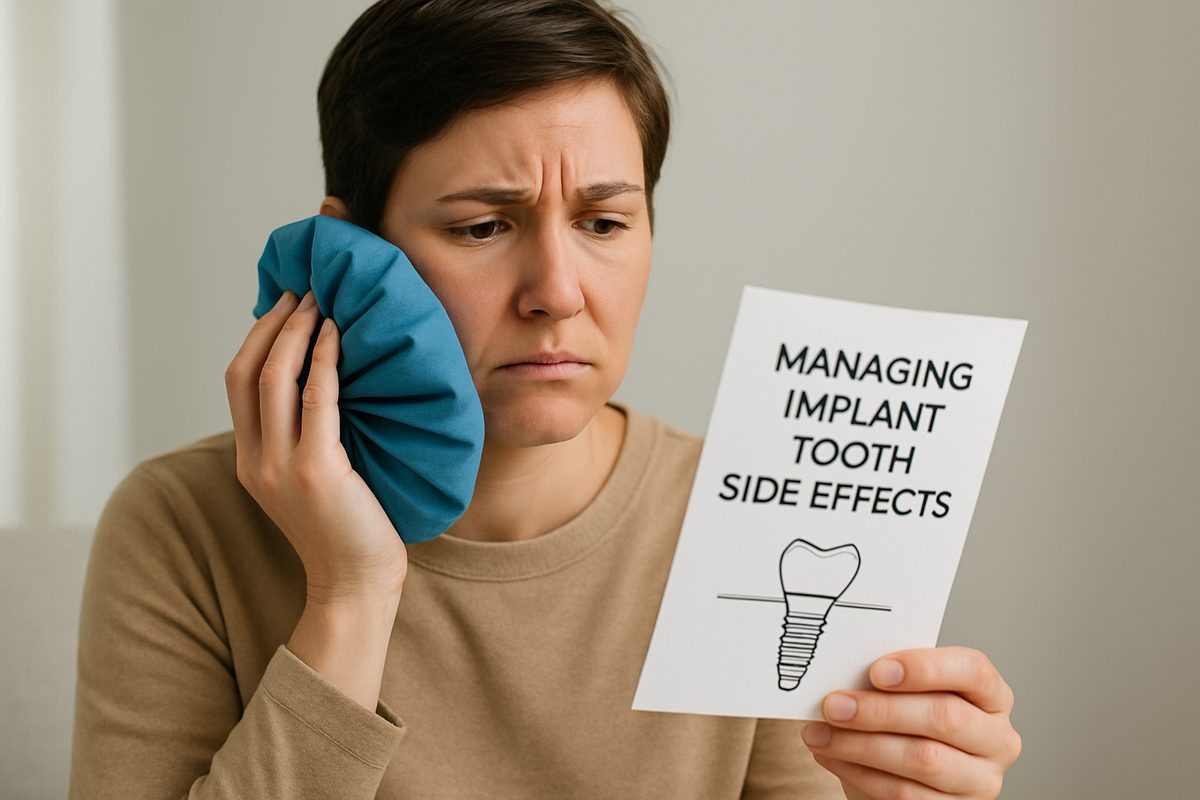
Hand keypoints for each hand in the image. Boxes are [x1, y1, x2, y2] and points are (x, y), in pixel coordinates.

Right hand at [224, 289, 407, 602]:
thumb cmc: (347, 530)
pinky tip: (338, 336)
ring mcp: (282, 467)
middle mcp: (256, 461)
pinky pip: (317, 400)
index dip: (257, 338)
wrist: (354, 585)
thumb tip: (323, 384)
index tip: (283, 306)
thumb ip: (300, 440)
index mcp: (249, 461)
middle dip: (274, 325)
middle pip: (248, 372)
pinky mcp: (316, 471)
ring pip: (275, 379)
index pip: (237, 382)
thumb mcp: (308, 481)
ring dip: (296, 332)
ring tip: (320, 302)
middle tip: (303, 291)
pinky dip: (324, 361)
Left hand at [801, 646, 1020, 798]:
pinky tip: (831, 757)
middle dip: (880, 710)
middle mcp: (997, 739)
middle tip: (832, 705)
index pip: (972, 671)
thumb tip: (843, 669)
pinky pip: (905, 794)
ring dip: (860, 745)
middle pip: (944, 717)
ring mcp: (982, 780)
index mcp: (990, 695)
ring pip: (923, 760)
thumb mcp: (906, 694)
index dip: (925, 668)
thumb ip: (890, 679)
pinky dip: (860, 774)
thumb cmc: (907, 722)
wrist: (905, 773)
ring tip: (819, 733)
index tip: (876, 671)